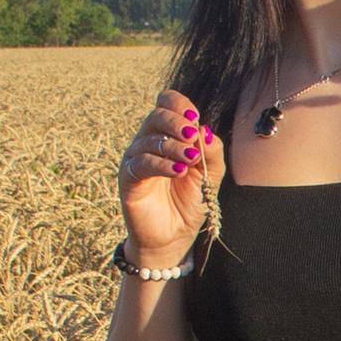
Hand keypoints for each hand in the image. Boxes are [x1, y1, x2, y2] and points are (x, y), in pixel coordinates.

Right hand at [114, 91, 214, 270]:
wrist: (174, 236)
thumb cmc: (189, 202)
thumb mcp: (210, 175)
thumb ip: (212, 152)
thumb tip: (206, 130)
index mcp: (168, 135)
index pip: (166, 104)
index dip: (179, 105)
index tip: (194, 118)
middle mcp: (149, 142)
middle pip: (156, 116)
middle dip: (176, 123)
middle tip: (192, 136)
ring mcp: (136, 159)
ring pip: (149, 139)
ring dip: (173, 146)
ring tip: (190, 160)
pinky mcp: (128, 178)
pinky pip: (141, 163)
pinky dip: (161, 164)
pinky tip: (178, 171)